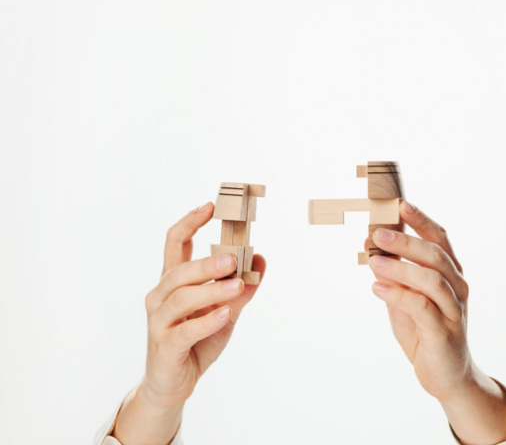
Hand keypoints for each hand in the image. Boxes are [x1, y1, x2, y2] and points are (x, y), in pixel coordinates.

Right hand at [113, 203, 265, 444]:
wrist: (174, 383)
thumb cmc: (197, 341)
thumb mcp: (225, 312)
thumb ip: (241, 288)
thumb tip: (261, 261)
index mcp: (172, 281)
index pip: (175, 243)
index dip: (190, 222)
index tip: (210, 206)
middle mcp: (160, 296)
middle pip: (179, 269)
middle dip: (206, 262)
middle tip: (233, 258)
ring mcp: (159, 321)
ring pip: (182, 297)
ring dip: (211, 289)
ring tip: (236, 285)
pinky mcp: (164, 345)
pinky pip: (185, 330)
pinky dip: (207, 321)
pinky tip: (225, 314)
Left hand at [368, 201, 505, 444]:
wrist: (446, 375)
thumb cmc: (425, 331)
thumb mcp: (404, 297)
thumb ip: (391, 273)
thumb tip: (368, 245)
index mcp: (450, 274)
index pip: (440, 239)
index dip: (421, 220)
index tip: (399, 204)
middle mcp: (457, 288)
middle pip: (436, 256)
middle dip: (406, 241)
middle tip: (378, 233)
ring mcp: (454, 310)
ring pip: (432, 280)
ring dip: (401, 267)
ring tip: (373, 261)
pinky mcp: (444, 332)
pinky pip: (422, 308)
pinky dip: (398, 295)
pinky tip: (377, 288)